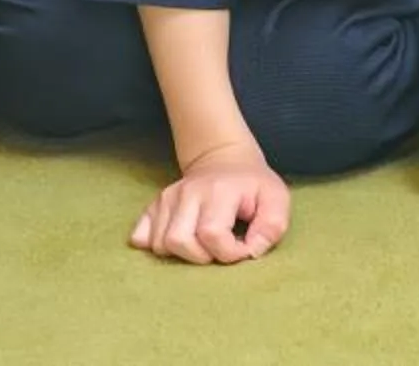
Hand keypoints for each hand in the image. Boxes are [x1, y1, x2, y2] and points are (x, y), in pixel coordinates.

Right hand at [130, 140, 288, 263]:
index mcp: (219, 190)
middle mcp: (188, 192)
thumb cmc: (253, 186)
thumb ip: (272, 227)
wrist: (226, 160)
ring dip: (181, 254)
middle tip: (219, 248)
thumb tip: (252, 251)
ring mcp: (168, 197)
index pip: (212, 234)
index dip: (230, 252)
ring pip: (160, 243)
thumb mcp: (276, 199)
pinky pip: (141, 237)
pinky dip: (157, 246)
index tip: (243, 247)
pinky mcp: (155, 205)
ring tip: (202, 243)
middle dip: (201, 257)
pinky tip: (179, 239)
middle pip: (179, 241)